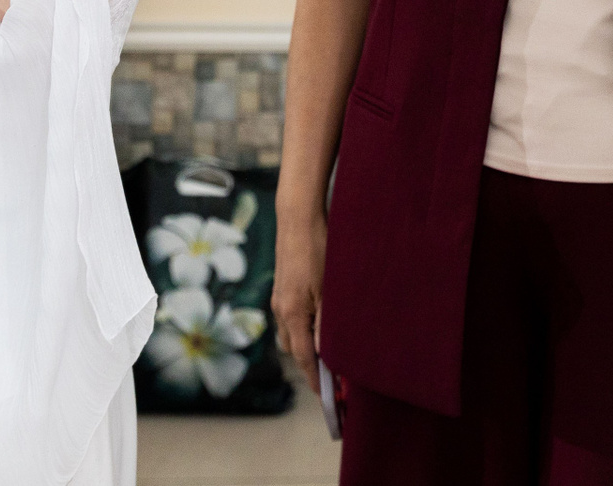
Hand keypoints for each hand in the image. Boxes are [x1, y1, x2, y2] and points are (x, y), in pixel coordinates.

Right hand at [273, 208, 326, 378]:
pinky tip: (318, 319)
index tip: (327, 396)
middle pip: (293, 349)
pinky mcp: (282, 286)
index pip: (303, 358)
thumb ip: (327, 323)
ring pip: (290, 333)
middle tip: (333, 374)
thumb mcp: (329, 288)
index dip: (315, 379)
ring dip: (305, 344)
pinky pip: (289, 317)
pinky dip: (302, 327)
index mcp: (292, 313)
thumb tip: (325, 354)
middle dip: (309, 364)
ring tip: (328, 349)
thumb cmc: (318, 249)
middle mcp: (281, 309)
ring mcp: (279, 297)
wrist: (298, 217)